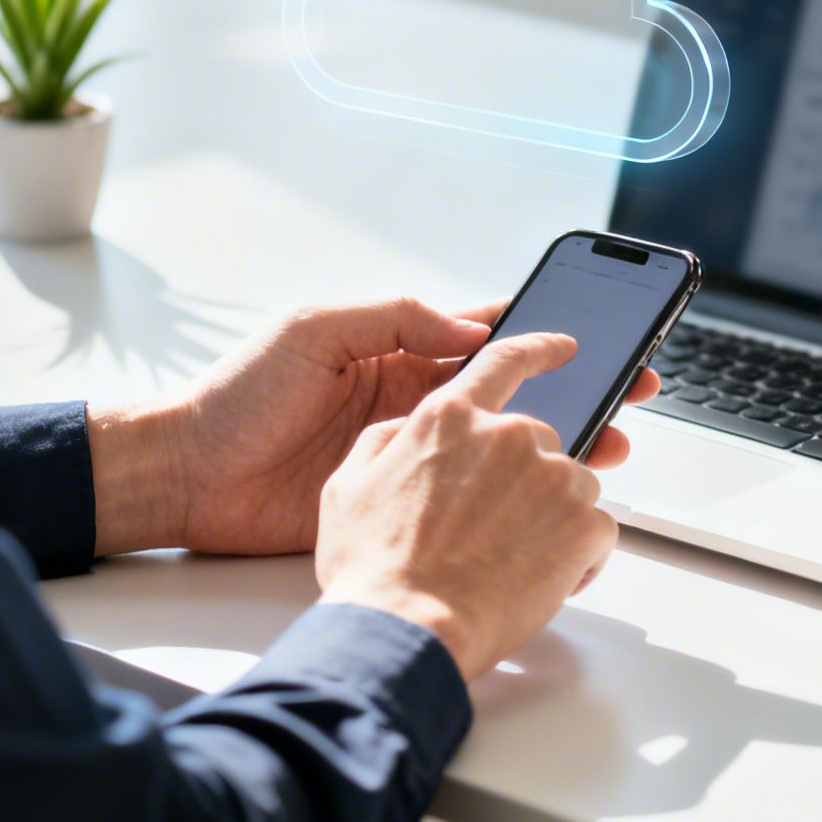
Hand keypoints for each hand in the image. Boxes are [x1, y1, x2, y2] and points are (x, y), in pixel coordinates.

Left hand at [90, 297, 654, 557]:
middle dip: (575, 390)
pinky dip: (510, 497)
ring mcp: (408, 456)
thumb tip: (466, 326)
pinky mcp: (396, 503)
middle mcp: (410, 402)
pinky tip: (546, 499)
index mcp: (394, 350)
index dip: (542, 331)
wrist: (189, 475)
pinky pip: (465, 497)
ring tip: (611, 447)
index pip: (484, 335)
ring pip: (500, 448)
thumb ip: (391, 318)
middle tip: (632, 390)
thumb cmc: (238, 395)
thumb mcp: (313, 331)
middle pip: (511, 394)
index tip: (596, 331)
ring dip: (557, 446)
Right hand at [313, 332, 621, 680]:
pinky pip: (596, 530)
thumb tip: (406, 432)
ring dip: (550, 519)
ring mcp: (553, 476)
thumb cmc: (375, 569)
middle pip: (539, 441)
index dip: (538, 349)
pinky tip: (534, 580)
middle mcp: (508, 435)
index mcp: (451, 417)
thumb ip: (385, 442)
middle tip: (491, 532)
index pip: (505, 361)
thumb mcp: (347, 486)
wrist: (408, 630)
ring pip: (571, 486)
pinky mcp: (585, 523)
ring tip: (506, 562)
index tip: (563, 348)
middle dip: (524, 481)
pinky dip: (576, 557)